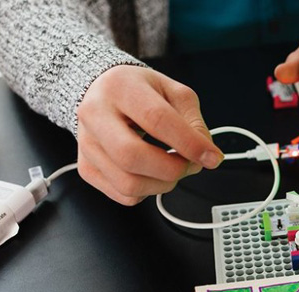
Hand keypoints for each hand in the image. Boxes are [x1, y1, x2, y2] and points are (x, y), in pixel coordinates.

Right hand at [76, 65, 222, 205]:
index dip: (189, 144)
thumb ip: (193, 121)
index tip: (212, 157)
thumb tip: (205, 153)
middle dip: (173, 169)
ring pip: (128, 183)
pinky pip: (123, 195)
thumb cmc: (139, 92)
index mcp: (120, 88)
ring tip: (174, 168)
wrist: (103, 92)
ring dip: (163, 185)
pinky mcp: (86, 167)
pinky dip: (148, 191)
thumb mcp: (174, 92)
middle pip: (133, 156)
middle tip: (191, 164)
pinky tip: (152, 173)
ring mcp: (87, 144)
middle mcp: (95, 114)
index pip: (156, 119)